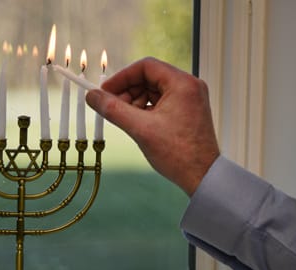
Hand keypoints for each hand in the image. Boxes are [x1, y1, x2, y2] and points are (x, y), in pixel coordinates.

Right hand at [86, 57, 219, 195]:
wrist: (202, 177)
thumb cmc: (179, 154)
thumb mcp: (140, 129)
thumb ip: (113, 109)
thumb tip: (92, 97)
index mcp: (182, 84)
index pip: (145, 66)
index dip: (121, 78)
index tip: (105, 92)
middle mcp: (189, 87)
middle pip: (149, 78)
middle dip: (128, 92)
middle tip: (112, 108)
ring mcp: (190, 100)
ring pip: (154, 91)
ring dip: (135, 102)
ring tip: (126, 120)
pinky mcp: (188, 112)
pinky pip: (161, 103)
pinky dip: (146, 111)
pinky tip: (138, 125)